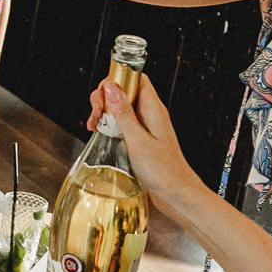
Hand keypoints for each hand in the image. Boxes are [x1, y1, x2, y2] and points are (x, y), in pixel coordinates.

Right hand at [98, 79, 208, 213]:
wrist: (176, 193)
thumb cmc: (162, 170)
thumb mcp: (137, 140)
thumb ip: (123, 113)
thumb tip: (111, 87)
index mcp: (153, 108)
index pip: (135, 78)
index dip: (116, 79)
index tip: (101, 94)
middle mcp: (150, 113)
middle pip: (124, 91)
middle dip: (105, 98)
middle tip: (96, 116)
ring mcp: (146, 126)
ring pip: (121, 108)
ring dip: (105, 113)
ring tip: (95, 127)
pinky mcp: (142, 138)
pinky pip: (123, 123)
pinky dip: (110, 126)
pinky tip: (102, 135)